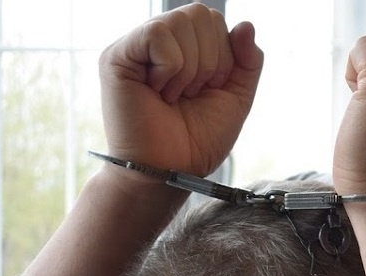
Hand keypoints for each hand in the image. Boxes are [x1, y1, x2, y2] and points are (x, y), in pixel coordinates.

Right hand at [98, 4, 262, 176]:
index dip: (224, 55)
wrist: (170, 170)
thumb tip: (245, 24)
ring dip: (190, 68)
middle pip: (200, 14)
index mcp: (183, 47)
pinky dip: (171, 68)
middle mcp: (158, 42)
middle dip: (210, 61)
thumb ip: (248, 61)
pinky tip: (158, 92)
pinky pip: (159, 35)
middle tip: (191, 94)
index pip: (214, 20)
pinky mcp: (117, 56)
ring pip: (180, 21)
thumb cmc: (196, 141)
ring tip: (174, 95)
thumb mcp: (235, 97)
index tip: (208, 89)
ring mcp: (136, 47)